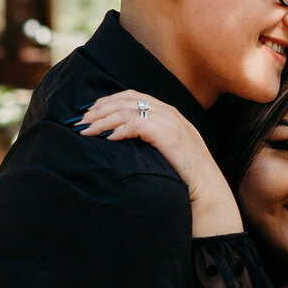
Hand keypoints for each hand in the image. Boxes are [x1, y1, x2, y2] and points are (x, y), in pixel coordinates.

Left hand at [77, 90, 242, 237]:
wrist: (208, 192)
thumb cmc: (185, 176)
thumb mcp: (167, 151)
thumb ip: (150, 138)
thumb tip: (119, 138)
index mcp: (169, 113)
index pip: (133, 96)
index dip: (108, 101)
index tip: (89, 112)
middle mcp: (169, 113)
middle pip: (127, 99)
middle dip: (100, 109)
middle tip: (79, 121)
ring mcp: (171, 123)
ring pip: (128, 110)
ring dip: (103, 119)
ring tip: (86, 131)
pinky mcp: (169, 136)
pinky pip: (137, 125)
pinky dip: (119, 130)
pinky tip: (107, 139)